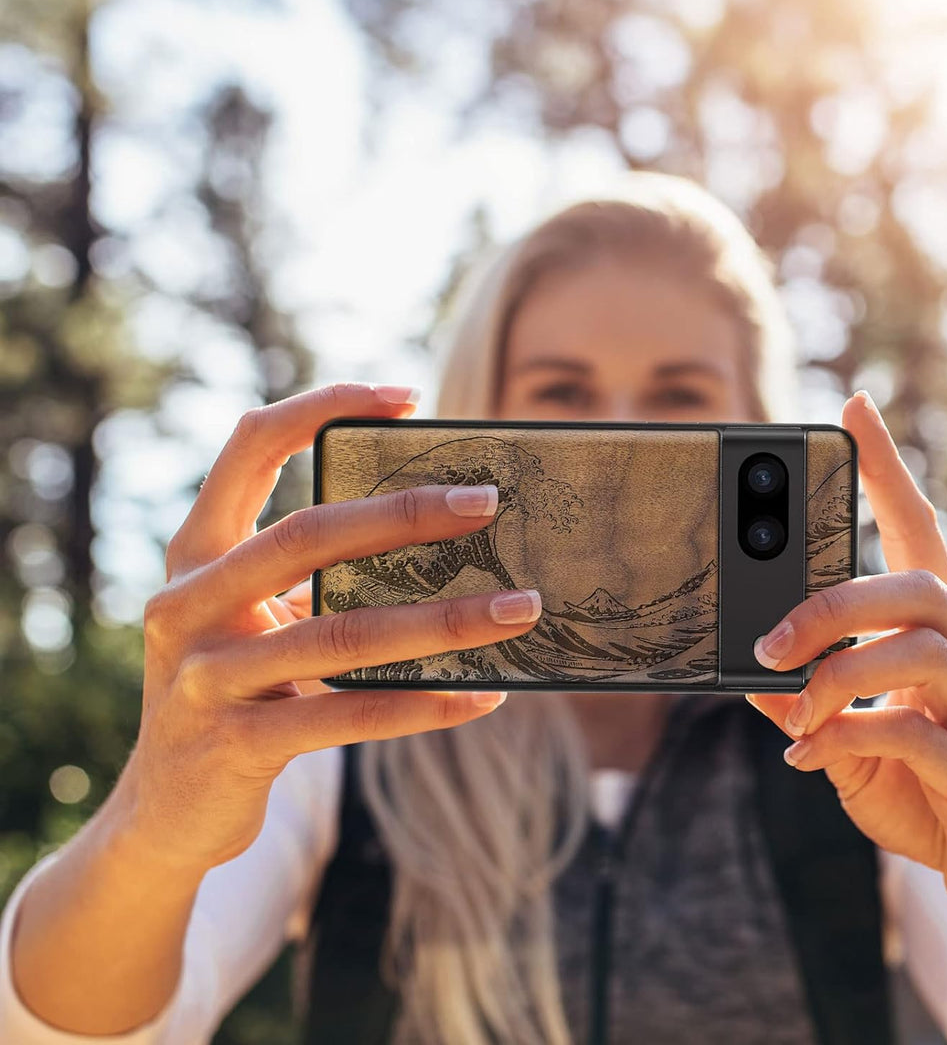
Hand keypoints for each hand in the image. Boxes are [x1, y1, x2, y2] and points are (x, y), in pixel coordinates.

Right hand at [116, 383, 542, 874]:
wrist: (164, 811)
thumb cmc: (233, 690)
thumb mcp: (252, 620)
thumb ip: (310, 578)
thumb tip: (437, 536)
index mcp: (196, 553)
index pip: (250, 447)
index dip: (323, 407)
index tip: (407, 397)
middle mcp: (188, 604)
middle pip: (307, 535)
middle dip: (405, 514)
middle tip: (487, 503)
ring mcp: (205, 677)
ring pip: (343, 634)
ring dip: (445, 619)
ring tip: (519, 607)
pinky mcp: (236, 745)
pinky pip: (349, 715)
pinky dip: (425, 704)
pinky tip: (483, 696)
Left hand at [744, 389, 946, 927]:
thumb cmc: (918, 786)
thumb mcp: (843, 735)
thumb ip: (802, 699)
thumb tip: (744, 670)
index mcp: (940, 636)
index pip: (919, 532)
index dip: (888, 469)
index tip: (853, 408)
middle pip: (917, 587)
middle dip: (831, 605)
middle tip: (766, 643)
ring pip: (920, 651)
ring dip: (835, 677)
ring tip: (790, 710)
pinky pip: (916, 732)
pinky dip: (848, 735)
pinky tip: (810, 756)